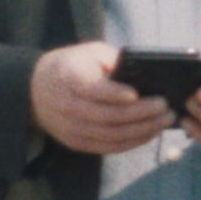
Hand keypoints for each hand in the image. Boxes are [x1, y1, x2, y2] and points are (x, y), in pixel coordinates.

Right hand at [31, 41, 171, 155]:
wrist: (34, 90)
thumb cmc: (72, 66)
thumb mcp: (90, 53)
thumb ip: (114, 61)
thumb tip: (146, 74)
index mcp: (69, 78)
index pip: (92, 89)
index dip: (114, 93)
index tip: (136, 93)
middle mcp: (67, 106)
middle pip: (107, 116)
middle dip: (141, 113)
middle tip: (166, 107)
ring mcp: (70, 128)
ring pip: (111, 135)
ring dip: (142, 130)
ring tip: (165, 120)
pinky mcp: (76, 142)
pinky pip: (108, 147)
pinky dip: (133, 142)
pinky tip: (151, 132)